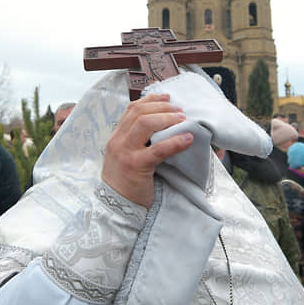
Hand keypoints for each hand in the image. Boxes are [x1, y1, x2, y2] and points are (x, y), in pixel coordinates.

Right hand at [101, 93, 191, 207]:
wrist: (116, 207)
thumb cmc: (126, 183)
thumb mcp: (127, 157)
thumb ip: (137, 142)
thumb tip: (161, 128)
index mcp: (116, 137)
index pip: (131, 109)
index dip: (150, 99)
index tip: (166, 96)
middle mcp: (118, 141)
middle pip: (139, 112)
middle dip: (162, 106)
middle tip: (180, 109)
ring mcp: (125, 153)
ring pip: (145, 124)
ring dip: (167, 118)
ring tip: (183, 119)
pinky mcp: (135, 166)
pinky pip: (157, 149)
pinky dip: (175, 141)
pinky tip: (187, 139)